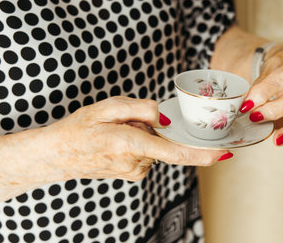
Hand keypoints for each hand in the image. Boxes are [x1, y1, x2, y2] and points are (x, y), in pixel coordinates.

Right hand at [48, 96, 231, 180]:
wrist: (58, 155)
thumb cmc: (80, 128)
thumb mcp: (107, 107)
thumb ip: (142, 109)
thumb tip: (166, 119)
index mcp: (129, 144)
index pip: (174, 152)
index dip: (202, 154)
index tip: (224, 154)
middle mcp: (135, 162)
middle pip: (164, 140)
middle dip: (154, 127)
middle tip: (124, 123)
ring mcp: (134, 171)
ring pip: (156, 147)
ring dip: (145, 135)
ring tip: (117, 132)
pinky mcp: (134, 174)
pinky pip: (149, 154)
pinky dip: (142, 144)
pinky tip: (119, 141)